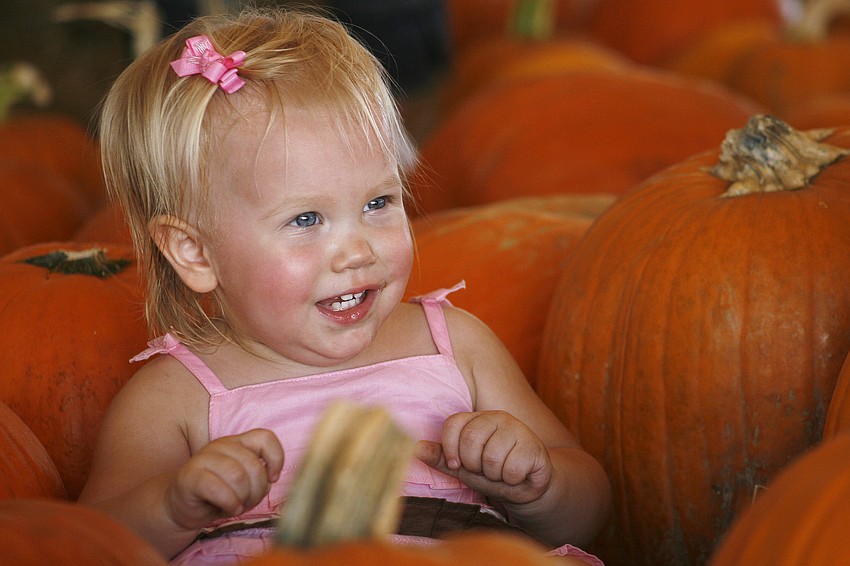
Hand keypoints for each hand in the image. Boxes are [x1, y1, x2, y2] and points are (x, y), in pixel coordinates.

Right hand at [166, 429, 283, 529]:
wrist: (181, 506)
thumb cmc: (218, 495)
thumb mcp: (245, 483)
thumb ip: (259, 476)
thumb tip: (270, 480)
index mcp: (238, 442)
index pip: (265, 438)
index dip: (276, 459)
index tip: (272, 479)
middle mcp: (222, 445)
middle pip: (254, 465)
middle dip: (258, 490)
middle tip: (249, 502)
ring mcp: (204, 458)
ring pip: (238, 476)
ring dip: (244, 498)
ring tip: (238, 506)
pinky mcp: (190, 476)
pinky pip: (218, 488)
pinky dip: (230, 502)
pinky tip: (231, 509)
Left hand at [415, 411, 551, 504]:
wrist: (527, 487)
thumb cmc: (492, 474)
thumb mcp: (463, 468)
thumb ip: (441, 458)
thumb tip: (416, 448)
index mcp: (476, 419)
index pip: (452, 424)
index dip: (450, 450)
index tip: (458, 464)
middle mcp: (496, 417)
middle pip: (470, 439)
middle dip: (474, 465)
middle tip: (485, 469)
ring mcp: (517, 428)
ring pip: (491, 456)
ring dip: (494, 474)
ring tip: (501, 472)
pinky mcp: (532, 445)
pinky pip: (511, 469)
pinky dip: (511, 480)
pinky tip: (517, 475)